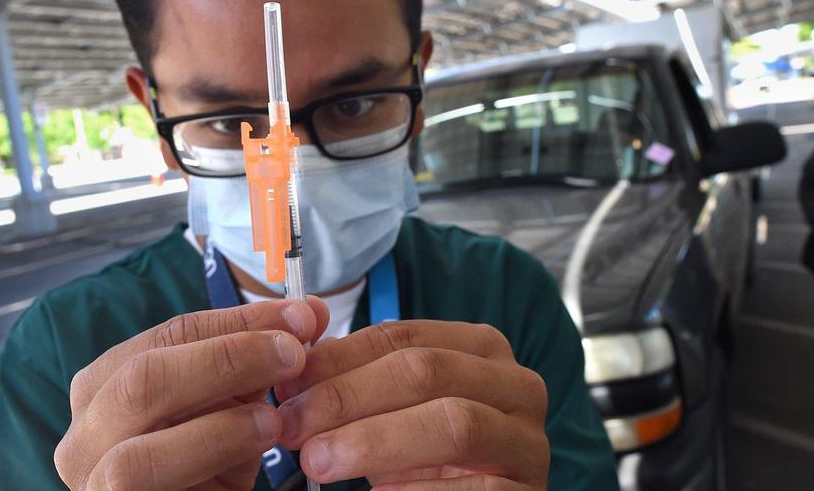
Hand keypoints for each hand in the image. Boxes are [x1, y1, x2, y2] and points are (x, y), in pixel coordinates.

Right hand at [54, 297, 328, 490]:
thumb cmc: (210, 468)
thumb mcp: (234, 410)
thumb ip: (262, 363)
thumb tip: (308, 312)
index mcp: (105, 389)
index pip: (169, 336)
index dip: (239, 320)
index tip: (300, 314)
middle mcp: (83, 435)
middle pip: (141, 379)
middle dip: (227, 358)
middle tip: (293, 354)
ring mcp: (91, 483)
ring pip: (134, 448)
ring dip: (217, 424)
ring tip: (274, 419)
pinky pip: (146, 486)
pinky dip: (210, 456)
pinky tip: (255, 447)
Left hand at [274, 320, 549, 489]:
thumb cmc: (424, 460)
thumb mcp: (390, 412)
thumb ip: (352, 382)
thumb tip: (291, 368)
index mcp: (481, 349)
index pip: (403, 338)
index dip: (338, 359)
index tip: (285, 388)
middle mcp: (516, 386)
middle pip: (428, 372)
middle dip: (349, 397)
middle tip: (293, 427)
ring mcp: (528, 441)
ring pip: (455, 425)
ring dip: (376, 441)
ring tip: (319, 461)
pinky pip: (476, 489)